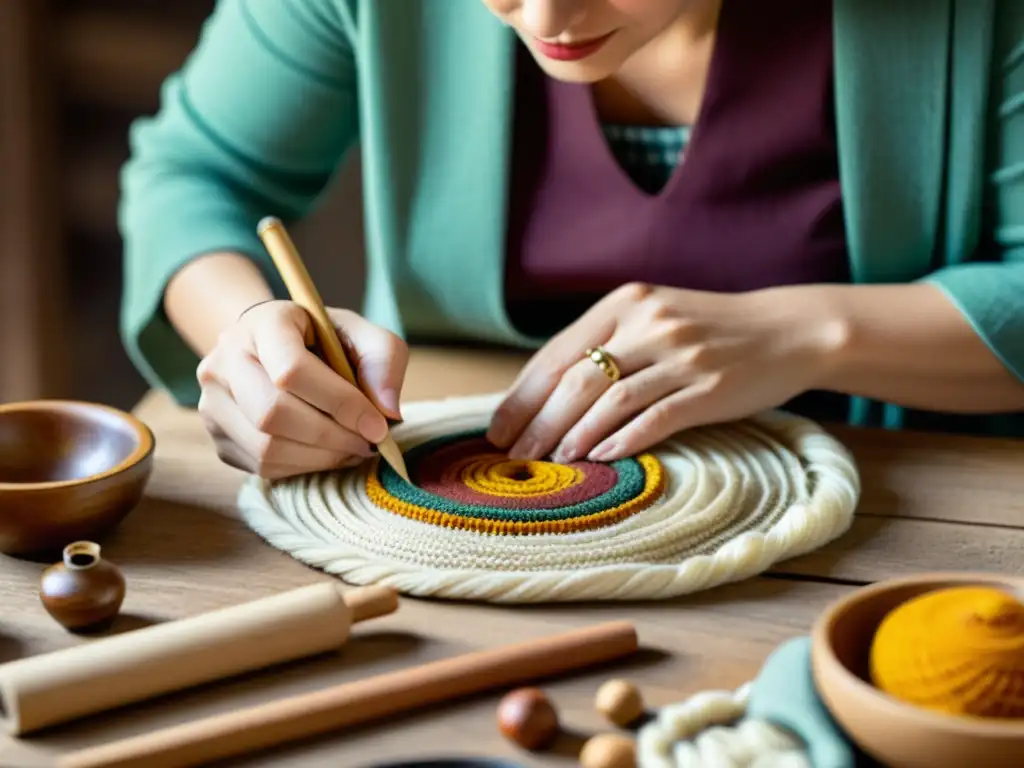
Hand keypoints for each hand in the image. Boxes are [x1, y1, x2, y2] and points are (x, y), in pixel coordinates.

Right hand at [196, 300, 407, 478]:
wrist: (273, 348)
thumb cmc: (323, 340)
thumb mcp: (361, 334)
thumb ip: (384, 360)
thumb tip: (387, 412)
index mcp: (263, 324)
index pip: (291, 369)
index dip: (340, 402)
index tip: (377, 424)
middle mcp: (225, 360)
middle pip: (273, 413)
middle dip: (331, 436)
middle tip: (368, 442)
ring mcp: (213, 400)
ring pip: (265, 447)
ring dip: (321, 457)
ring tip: (353, 448)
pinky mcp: (217, 435)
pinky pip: (261, 466)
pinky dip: (303, 467)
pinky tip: (328, 453)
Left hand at [486, 282, 844, 462]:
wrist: (789, 330)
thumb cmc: (710, 330)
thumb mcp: (654, 317)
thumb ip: (608, 341)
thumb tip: (548, 390)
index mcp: (627, 303)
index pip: (559, 352)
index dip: (523, 394)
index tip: (499, 429)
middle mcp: (650, 323)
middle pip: (576, 379)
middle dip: (537, 422)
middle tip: (515, 456)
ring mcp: (681, 355)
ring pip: (609, 400)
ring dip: (572, 436)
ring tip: (552, 462)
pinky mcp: (710, 388)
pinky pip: (655, 418)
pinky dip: (622, 440)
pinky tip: (599, 457)